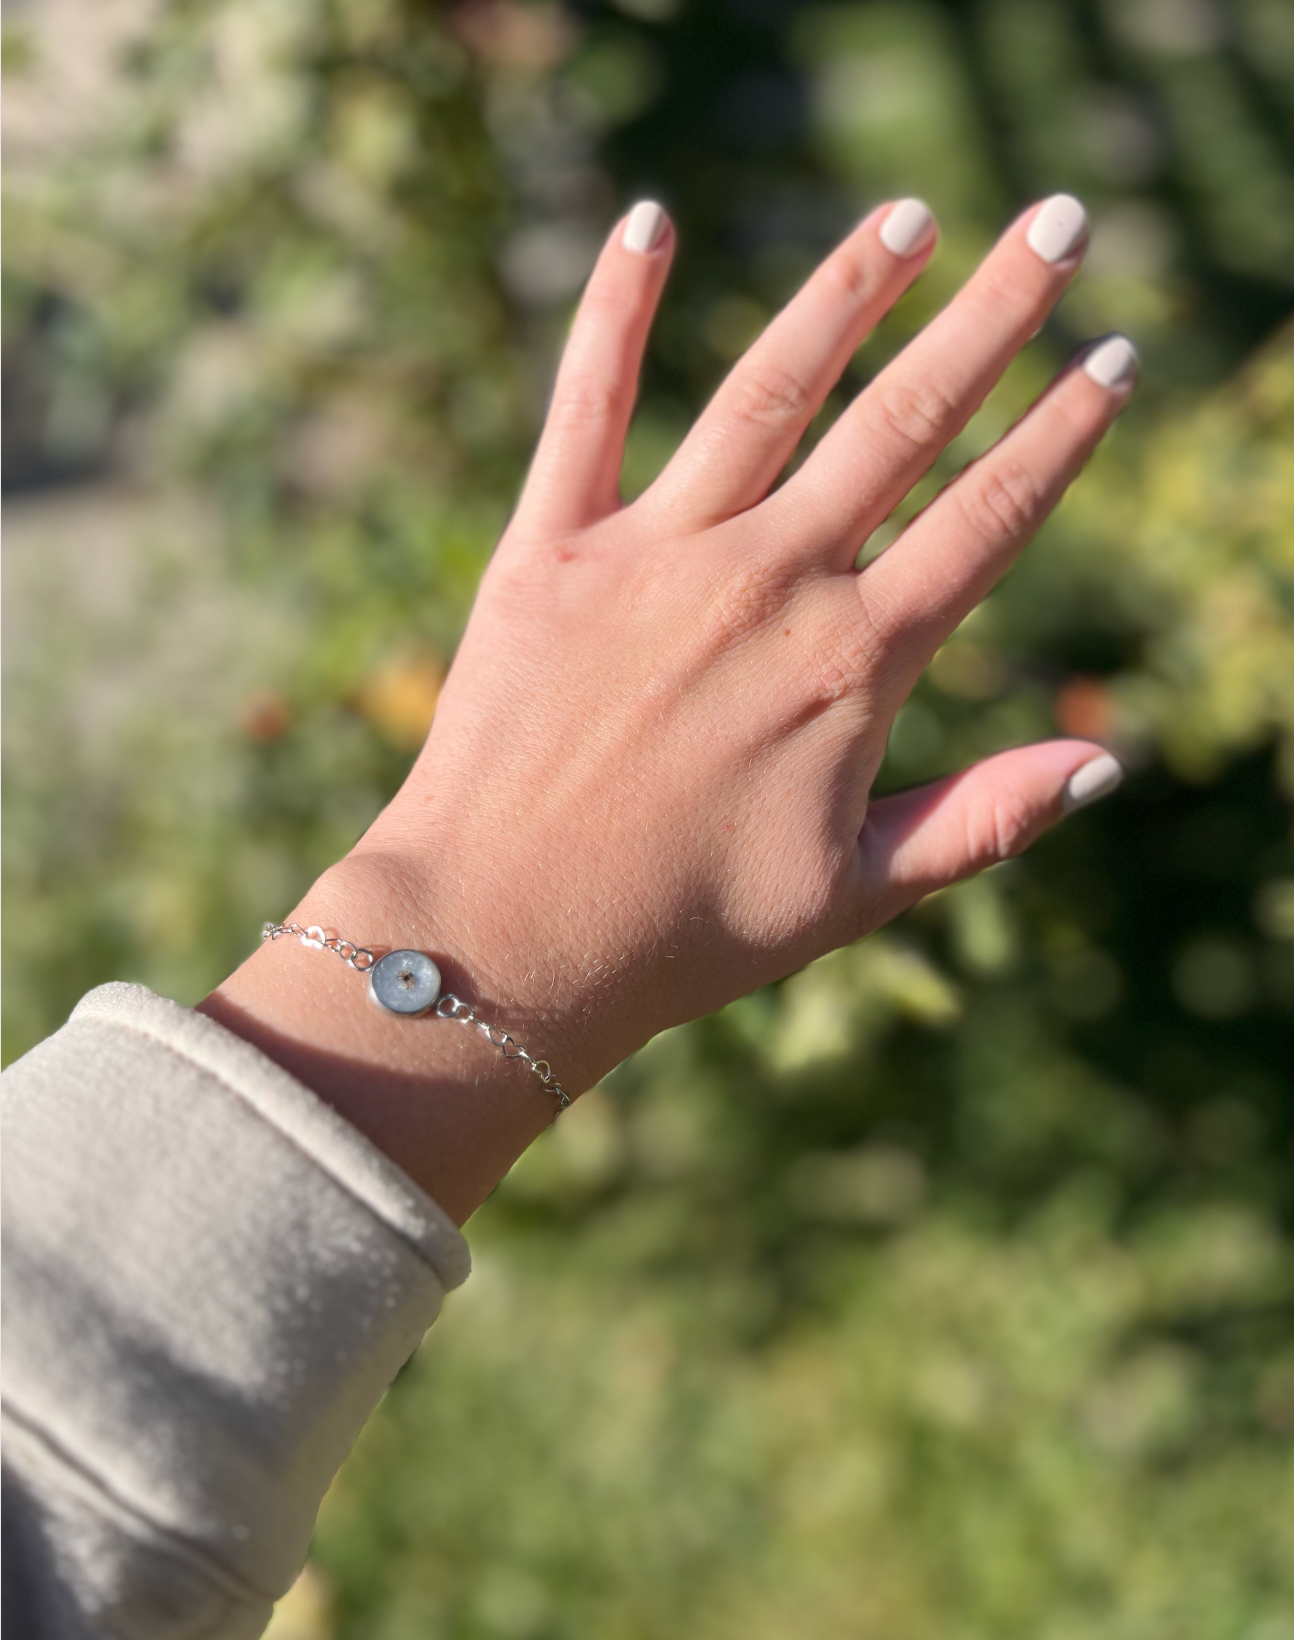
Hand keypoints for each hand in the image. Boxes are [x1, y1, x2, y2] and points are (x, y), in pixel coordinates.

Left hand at [203, 194, 1131, 1220]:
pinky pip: (584, 407)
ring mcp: (655, 558)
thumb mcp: (852, 896)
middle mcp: (765, 586)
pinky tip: (648, 221)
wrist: (500, 945)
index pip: (988, 519)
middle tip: (1057, 225)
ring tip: (909, 215)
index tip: (1113, 357)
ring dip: (848, 292)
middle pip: (904, 425)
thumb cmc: (680, 934)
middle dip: (994, 319)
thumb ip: (979, 821)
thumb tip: (1106, 762)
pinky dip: (613, 311)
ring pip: (771, 391)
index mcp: (850, 667)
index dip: (1062, 432)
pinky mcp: (548, 551)